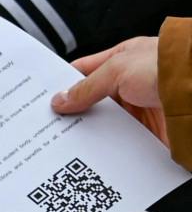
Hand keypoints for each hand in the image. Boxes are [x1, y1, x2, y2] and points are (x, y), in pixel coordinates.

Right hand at [52, 38, 168, 143]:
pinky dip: (107, 147)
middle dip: (73, 113)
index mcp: (123, 59)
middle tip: (50, 126)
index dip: (62, 84)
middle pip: (92, 101)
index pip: (84, 71)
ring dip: (90, 133)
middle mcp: (131, 83)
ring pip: (104, 123)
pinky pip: (120, 140)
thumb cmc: (169, 68)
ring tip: (68, 142)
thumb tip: (61, 99)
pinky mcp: (147, 129)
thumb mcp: (118, 70)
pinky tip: (93, 152)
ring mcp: (139, 107)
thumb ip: (87, 87)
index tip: (42, 100)